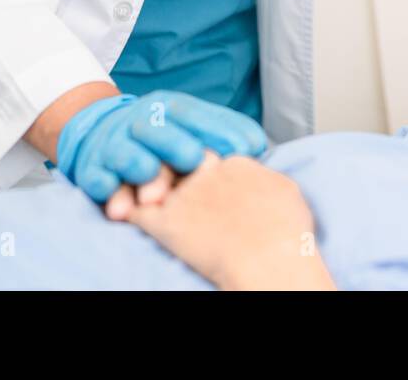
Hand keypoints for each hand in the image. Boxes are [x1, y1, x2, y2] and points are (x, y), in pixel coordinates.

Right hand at [55, 91, 267, 202]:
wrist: (100, 130)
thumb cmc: (162, 135)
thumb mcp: (188, 124)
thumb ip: (220, 132)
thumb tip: (258, 146)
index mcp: (169, 107)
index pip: (196, 113)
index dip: (222, 128)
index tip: (248, 147)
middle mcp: (141, 120)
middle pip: (159, 129)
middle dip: (177, 143)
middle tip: (195, 160)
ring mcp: (114, 142)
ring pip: (126, 153)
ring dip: (141, 168)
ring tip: (154, 190)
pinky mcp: (91, 166)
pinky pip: (96, 176)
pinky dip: (106, 187)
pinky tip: (117, 200)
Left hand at [127, 153, 334, 290]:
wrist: (269, 259)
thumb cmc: (287, 231)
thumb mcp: (285, 189)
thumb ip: (264, 176)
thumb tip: (261, 174)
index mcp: (234, 161)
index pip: (207, 149)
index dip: (198, 160)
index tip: (194, 168)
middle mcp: (206, 171)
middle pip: (176, 155)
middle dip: (166, 159)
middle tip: (161, 172)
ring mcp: (184, 195)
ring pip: (150, 176)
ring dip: (142, 181)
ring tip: (140, 190)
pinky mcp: (166, 222)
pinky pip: (136, 209)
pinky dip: (126, 207)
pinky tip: (120, 211)